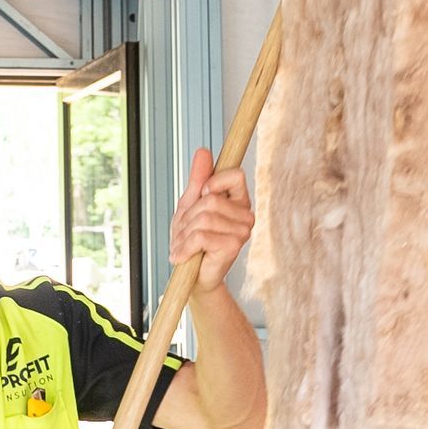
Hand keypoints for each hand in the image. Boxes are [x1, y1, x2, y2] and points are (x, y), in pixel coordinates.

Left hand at [168, 148, 252, 291]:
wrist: (193, 276)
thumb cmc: (194, 241)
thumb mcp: (190, 206)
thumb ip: (198, 179)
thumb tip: (203, 151)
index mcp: (239, 201)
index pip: (236, 175)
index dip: (214, 181)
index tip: (203, 193)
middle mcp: (245, 215)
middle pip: (211, 199)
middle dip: (188, 215)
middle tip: (183, 231)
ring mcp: (242, 231)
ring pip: (204, 217)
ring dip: (184, 233)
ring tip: (182, 245)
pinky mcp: (233, 247)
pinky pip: (201, 236)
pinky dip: (184, 246)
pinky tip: (181, 255)